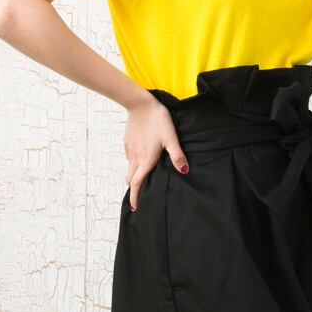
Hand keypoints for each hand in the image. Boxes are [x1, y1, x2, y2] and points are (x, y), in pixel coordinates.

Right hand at [124, 94, 188, 210]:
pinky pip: (129, 157)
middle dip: (134, 189)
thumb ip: (177, 156)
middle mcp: (136, 157)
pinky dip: (133, 163)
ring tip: (142, 178)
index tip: (136, 207)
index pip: (137, 183)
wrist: (140, 104)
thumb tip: (185, 171)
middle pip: (130, 179)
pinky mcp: (127, 142)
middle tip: (139, 196)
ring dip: (133, 176)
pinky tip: (141, 158)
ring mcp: (130, 149)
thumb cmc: (158, 120)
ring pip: (129, 168)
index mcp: (146, 159)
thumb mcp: (171, 137)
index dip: (135, 197)